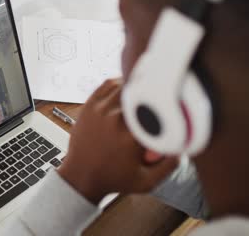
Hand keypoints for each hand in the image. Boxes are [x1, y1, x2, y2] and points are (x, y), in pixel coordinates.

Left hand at [58, 78, 177, 203]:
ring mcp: (100, 111)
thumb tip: (184, 146)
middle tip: (160, 96)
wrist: (81, 176)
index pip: (157, 108)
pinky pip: (107, 85)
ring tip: (144, 92)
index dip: (168, 103)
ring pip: (124, 85)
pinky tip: (126, 88)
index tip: (173, 105)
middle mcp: (115, 120)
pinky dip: (119, 82)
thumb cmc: (112, 179)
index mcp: (131, 136)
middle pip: (142, 92)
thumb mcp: (146, 181)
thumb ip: (169, 165)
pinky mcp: (90, 106)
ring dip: (137, 86)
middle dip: (153, 93)